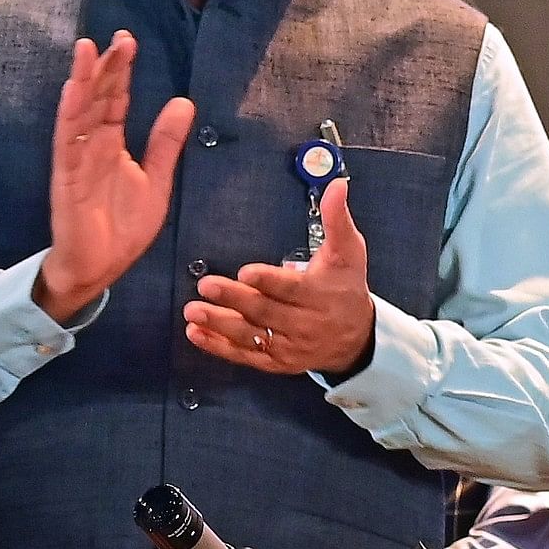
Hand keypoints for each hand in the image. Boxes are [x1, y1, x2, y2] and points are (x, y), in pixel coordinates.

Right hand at [39, 33, 190, 322]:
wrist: (99, 268)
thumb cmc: (122, 228)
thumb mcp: (156, 181)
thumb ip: (166, 144)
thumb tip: (183, 102)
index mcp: (111, 143)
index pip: (116, 99)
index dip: (122, 71)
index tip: (128, 41)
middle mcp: (92, 144)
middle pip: (97, 97)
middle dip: (106, 67)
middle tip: (120, 38)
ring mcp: (76, 159)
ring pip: (78, 112)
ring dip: (82, 81)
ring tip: (87, 49)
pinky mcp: (66, 178)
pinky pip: (66, 142)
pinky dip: (69, 115)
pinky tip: (73, 91)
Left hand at [186, 176, 376, 378]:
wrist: (356, 338)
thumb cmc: (346, 287)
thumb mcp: (348, 251)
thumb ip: (337, 219)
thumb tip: (337, 186)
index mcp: (319, 294)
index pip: (291, 288)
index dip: (268, 281)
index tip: (245, 272)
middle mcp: (305, 324)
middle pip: (265, 311)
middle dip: (234, 299)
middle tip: (206, 286)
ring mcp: (290, 346)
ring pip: (252, 336)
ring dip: (220, 324)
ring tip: (193, 311)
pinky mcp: (277, 362)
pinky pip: (246, 356)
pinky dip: (219, 346)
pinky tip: (196, 333)